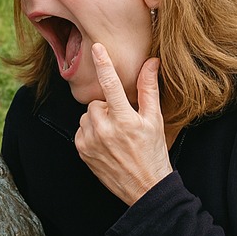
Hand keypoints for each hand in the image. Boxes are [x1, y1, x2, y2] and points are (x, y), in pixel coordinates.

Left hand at [75, 44, 172, 205]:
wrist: (145, 188)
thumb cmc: (153, 152)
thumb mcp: (155, 120)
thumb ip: (149, 89)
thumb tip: (151, 62)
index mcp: (125, 120)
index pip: (111, 85)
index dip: (104, 63)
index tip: (97, 47)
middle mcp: (105, 130)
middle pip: (97, 102)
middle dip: (108, 107)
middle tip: (124, 122)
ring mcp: (91, 142)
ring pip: (87, 115)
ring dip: (98, 120)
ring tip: (115, 134)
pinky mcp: (82, 151)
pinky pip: (81, 130)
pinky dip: (91, 132)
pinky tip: (106, 143)